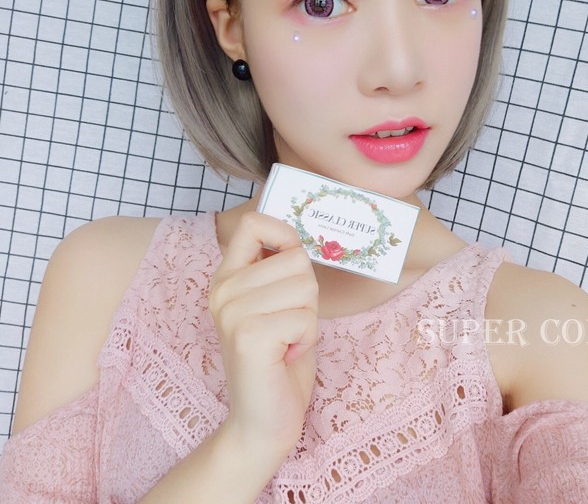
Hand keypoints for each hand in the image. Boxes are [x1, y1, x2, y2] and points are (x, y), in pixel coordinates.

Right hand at [209, 211, 318, 465]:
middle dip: (307, 292)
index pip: (252, 222)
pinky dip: (307, 338)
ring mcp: (232, 311)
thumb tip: (301, 237)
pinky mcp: (249, 335)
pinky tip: (287, 355)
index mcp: (227, 276)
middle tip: (288, 323)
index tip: (291, 262)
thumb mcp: (276, 302)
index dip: (284, 234)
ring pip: (305, 285)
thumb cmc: (279, 356)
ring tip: (287, 339)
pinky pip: (305, 317)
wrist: (262, 420)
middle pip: (295, 257)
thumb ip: (279, 268)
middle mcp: (223, 289)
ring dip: (308, 316)